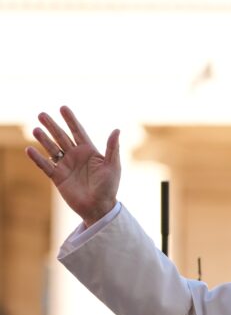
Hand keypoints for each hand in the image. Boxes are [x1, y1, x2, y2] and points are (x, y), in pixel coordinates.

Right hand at [25, 106, 120, 226]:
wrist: (99, 207)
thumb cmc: (109, 187)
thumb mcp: (113, 166)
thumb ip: (112, 148)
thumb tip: (117, 129)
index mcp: (89, 151)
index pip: (78, 131)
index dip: (71, 120)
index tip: (63, 107)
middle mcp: (76, 156)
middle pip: (61, 137)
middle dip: (52, 125)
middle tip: (41, 114)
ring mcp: (66, 166)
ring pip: (52, 148)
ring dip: (44, 139)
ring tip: (35, 129)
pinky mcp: (58, 177)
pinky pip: (45, 166)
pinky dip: (37, 158)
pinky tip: (29, 149)